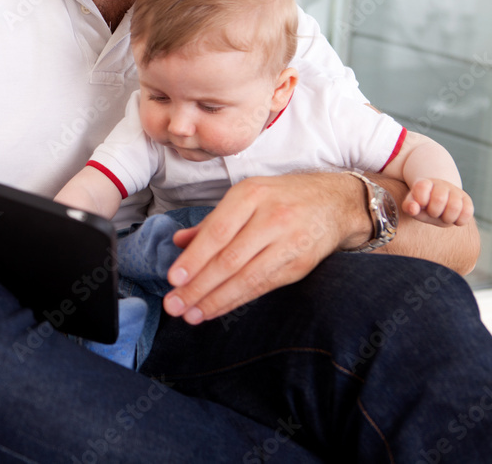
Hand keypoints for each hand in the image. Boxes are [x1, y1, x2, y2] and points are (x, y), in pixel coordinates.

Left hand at [161, 174, 346, 324]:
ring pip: (246, 278)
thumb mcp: (246, 197)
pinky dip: (236, 300)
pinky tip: (216, 309)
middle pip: (229, 259)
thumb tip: (180, 241)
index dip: (194, 258)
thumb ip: (212, 221)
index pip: (217, 232)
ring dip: (214, 300)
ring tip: (191, 314)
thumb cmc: (282, 198)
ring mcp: (289, 242)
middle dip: (198, 286)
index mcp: (250, 195)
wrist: (336, 202)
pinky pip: (263, 287)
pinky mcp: (301, 265)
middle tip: (175, 304)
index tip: (173, 278)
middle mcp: (271, 217)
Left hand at [402, 178, 474, 226]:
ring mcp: (456, 191)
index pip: (422, 187)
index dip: (421, 199)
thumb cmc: (422, 205)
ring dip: (447, 218)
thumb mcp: (412, 205)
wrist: (438, 201)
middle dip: (434, 212)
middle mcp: (442, 184)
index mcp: (425, 183)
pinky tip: (453, 219)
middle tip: (432, 213)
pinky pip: (467, 213)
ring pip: (455, 207)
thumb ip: (409, 207)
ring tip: (442, 216)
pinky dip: (459, 220)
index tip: (422, 204)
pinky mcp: (467, 200)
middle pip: (439, 199)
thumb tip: (413, 209)